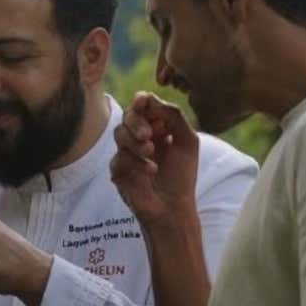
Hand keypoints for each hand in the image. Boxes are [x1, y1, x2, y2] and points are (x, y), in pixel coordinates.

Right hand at [111, 91, 199, 228]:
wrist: (174, 207)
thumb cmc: (182, 175)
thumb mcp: (187, 140)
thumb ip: (173, 116)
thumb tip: (150, 98)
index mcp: (156, 127)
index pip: (143, 106)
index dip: (141, 101)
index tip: (143, 101)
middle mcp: (139, 137)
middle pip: (128, 116)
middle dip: (136, 122)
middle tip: (149, 135)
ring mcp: (127, 153)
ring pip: (119, 133)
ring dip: (135, 141)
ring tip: (151, 152)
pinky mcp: (118, 170)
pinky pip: (118, 158)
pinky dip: (135, 162)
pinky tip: (150, 171)